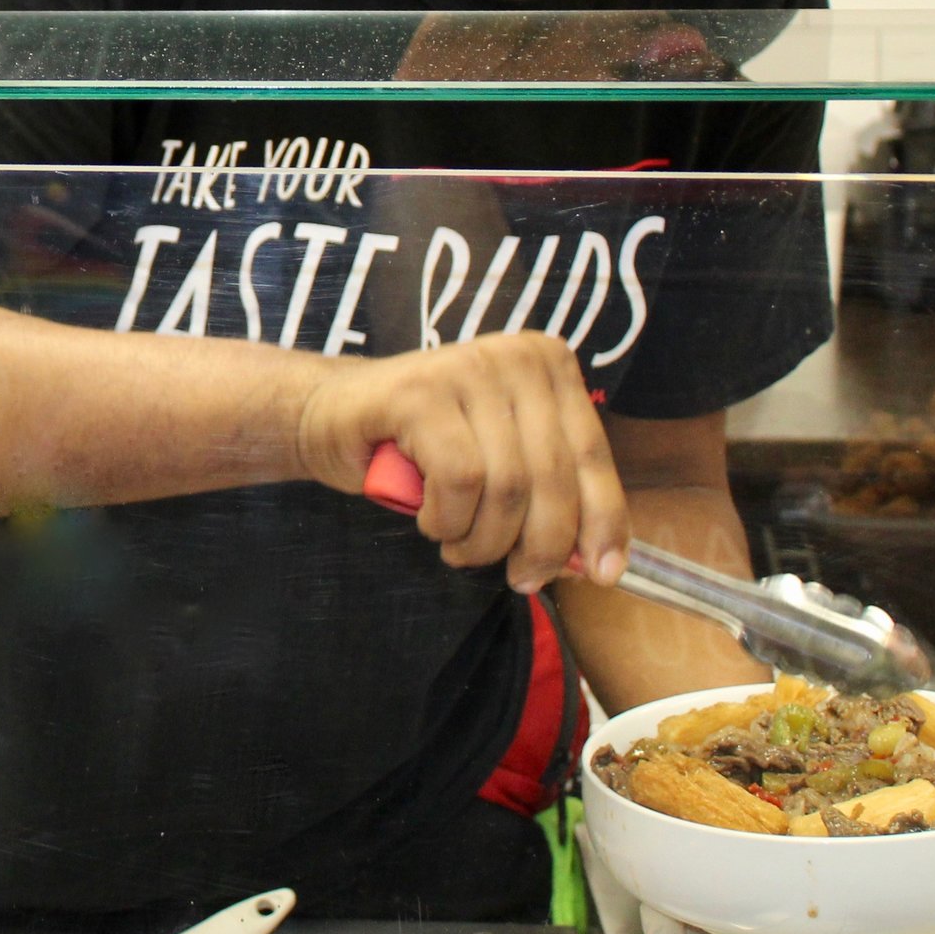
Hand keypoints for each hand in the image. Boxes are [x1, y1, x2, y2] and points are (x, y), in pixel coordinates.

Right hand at [295, 332, 627, 590]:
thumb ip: (549, 498)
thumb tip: (596, 563)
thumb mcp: (501, 465)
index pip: (591, 454)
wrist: (330, 415)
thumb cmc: (421, 446)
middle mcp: (514, 356)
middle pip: (552, 476)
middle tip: (517, 578)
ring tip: (459, 546)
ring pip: (507, 486)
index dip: (602, 521)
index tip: (604, 574)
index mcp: (547, 364)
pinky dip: (447, 519)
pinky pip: (459, 480)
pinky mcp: (420, 392)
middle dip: (539, 546)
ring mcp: (466, 367)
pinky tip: (431, 520)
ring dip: (483, 540)